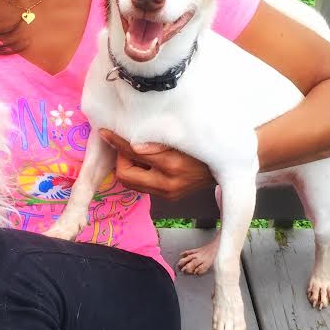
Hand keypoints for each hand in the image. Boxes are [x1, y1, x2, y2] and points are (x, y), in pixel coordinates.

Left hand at [98, 129, 214, 200]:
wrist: (225, 165)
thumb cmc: (202, 145)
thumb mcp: (182, 137)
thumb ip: (157, 141)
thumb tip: (133, 145)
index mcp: (171, 166)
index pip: (134, 154)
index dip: (116, 142)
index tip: (104, 132)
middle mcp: (168, 184)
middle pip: (125, 175)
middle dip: (120, 159)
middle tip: (124, 144)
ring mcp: (168, 194)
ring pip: (131, 183)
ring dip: (127, 166)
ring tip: (133, 151)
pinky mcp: (168, 197)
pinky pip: (142, 185)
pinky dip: (138, 172)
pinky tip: (144, 161)